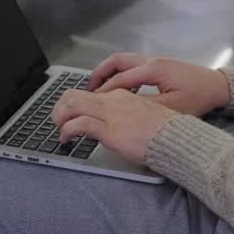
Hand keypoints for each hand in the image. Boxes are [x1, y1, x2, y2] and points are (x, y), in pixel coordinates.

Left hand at [51, 89, 179, 164]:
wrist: (176, 138)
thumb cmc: (165, 132)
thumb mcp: (144, 118)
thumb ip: (127, 118)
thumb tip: (116, 127)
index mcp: (122, 96)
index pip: (91, 94)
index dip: (75, 104)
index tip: (70, 115)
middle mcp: (113, 101)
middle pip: (75, 94)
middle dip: (60, 107)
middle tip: (56, 120)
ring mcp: (110, 113)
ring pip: (72, 105)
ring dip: (59, 117)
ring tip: (58, 129)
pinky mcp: (109, 129)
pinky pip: (79, 125)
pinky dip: (67, 131)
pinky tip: (65, 139)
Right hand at [89, 53, 230, 116]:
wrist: (218, 86)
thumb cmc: (198, 97)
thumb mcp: (172, 108)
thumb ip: (145, 107)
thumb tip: (122, 110)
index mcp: (153, 69)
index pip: (120, 79)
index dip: (103, 91)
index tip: (90, 103)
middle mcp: (151, 60)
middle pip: (117, 61)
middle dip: (100, 74)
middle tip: (88, 90)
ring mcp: (155, 59)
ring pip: (124, 60)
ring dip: (109, 72)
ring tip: (98, 89)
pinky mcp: (159, 63)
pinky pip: (132, 64)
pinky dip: (120, 73)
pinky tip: (118, 88)